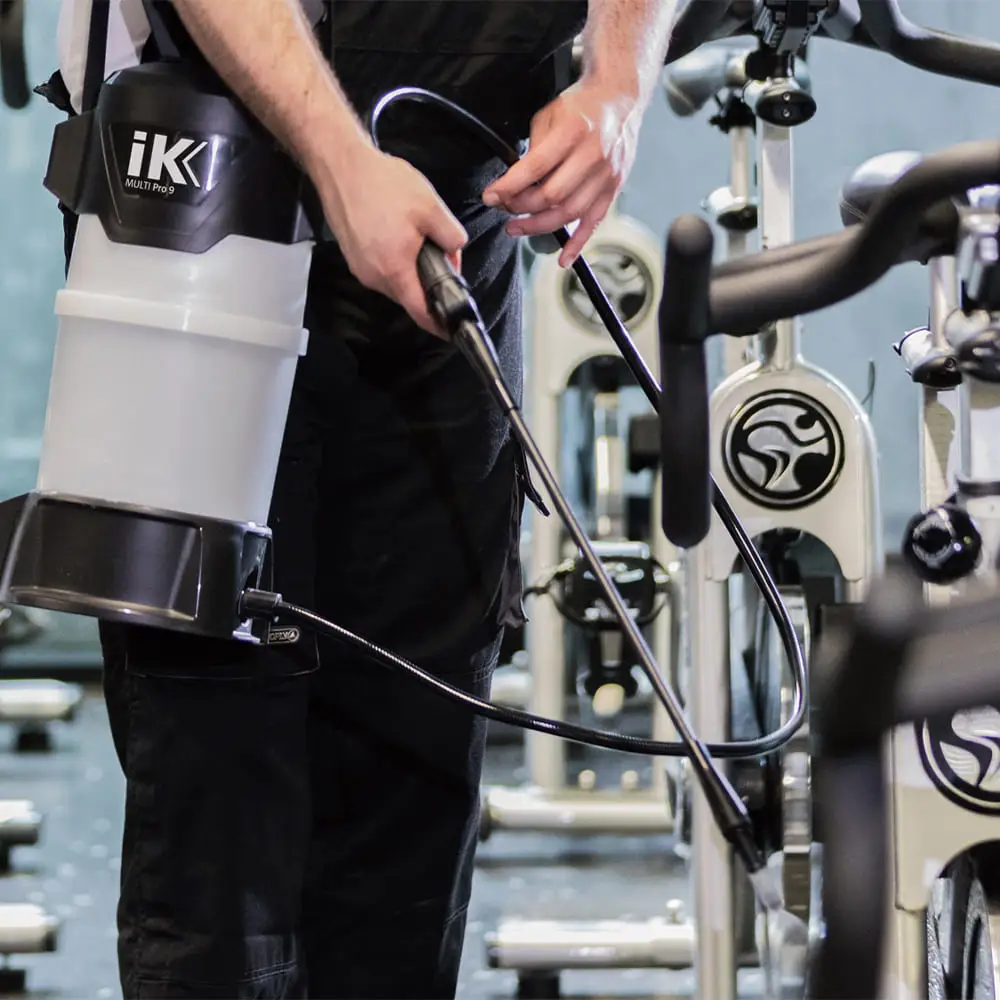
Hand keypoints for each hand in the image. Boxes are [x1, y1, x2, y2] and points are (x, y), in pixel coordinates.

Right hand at [312, 143, 466, 336]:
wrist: (341, 165)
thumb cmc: (381, 183)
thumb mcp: (431, 207)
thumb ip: (452, 236)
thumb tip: (456, 253)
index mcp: (394, 269)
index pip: (420, 312)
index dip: (439, 324)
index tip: (451, 329)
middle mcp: (374, 276)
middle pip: (409, 297)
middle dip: (429, 285)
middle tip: (444, 257)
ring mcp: (360, 268)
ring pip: (395, 283)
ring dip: (412, 271)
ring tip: (421, 240)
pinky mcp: (353, 257)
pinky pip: (381, 270)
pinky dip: (396, 261)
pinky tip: (400, 236)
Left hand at [481, 78, 641, 267]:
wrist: (619, 99)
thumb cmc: (580, 106)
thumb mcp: (549, 115)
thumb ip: (533, 150)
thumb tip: (514, 182)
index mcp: (573, 131)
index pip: (535, 167)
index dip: (509, 186)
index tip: (491, 196)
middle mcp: (592, 155)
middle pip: (552, 195)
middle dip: (521, 208)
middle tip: (504, 209)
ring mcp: (606, 175)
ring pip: (570, 213)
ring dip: (539, 227)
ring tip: (517, 228)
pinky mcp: (613, 188)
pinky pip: (594, 222)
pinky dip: (578, 243)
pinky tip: (563, 259)